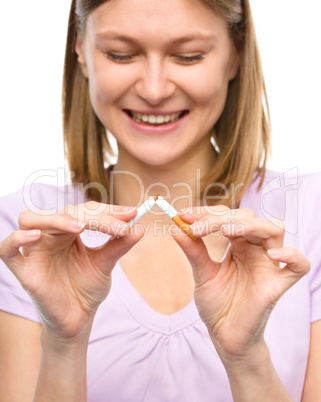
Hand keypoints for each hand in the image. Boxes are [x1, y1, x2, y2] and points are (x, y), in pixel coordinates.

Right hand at [0, 202, 142, 340]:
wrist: (78, 320)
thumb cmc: (87, 289)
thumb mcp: (106, 264)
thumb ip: (120, 245)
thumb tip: (140, 227)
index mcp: (68, 231)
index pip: (85, 210)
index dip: (108, 210)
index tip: (132, 213)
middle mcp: (50, 236)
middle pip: (63, 212)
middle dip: (93, 216)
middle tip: (118, 226)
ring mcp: (35, 251)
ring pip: (30, 219)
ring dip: (56, 219)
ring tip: (80, 227)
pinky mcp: (24, 270)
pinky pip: (8, 250)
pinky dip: (16, 239)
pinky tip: (35, 237)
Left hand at [172, 206, 309, 361]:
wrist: (224, 336)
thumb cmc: (216, 304)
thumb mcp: (202, 274)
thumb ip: (193, 250)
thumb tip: (176, 227)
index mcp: (238, 245)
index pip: (228, 217)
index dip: (207, 213)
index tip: (184, 215)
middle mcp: (255, 250)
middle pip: (249, 218)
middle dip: (222, 218)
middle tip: (197, 227)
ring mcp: (268, 265)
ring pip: (273, 230)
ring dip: (249, 225)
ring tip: (226, 231)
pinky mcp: (278, 285)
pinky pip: (298, 266)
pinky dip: (291, 256)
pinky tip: (271, 255)